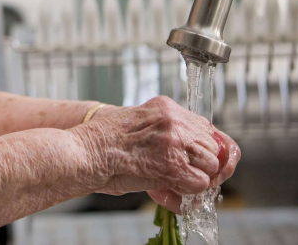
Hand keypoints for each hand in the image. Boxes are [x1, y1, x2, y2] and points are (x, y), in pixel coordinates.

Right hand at [70, 95, 240, 204]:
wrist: (84, 152)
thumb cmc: (102, 142)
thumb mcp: (136, 124)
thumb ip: (163, 132)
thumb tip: (191, 155)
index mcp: (164, 107)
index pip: (205, 126)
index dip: (206, 147)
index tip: (202, 160)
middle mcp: (173, 119)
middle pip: (213, 145)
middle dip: (205, 164)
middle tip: (188, 175)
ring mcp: (174, 141)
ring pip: (211, 164)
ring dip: (198, 176)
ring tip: (176, 181)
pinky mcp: (173, 165)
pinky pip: (201, 183)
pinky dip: (189, 190)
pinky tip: (170, 187)